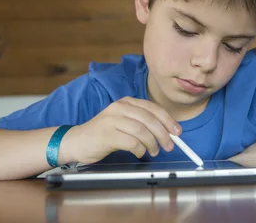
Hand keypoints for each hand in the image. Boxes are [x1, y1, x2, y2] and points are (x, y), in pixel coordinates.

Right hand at [65, 97, 180, 163]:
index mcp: (126, 102)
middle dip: (163, 134)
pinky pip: (131, 142)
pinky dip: (140, 149)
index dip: (168, 120)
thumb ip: (142, 123)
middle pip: (149, 119)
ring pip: (142, 130)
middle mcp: (120, 107)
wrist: (77, 141)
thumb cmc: (104, 134)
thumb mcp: (124, 122)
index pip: (153, 108)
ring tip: (153, 151)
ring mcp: (112, 119)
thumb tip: (167, 132)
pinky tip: (139, 153)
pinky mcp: (107, 134)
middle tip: (169, 145)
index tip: (177, 131)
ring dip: (152, 143)